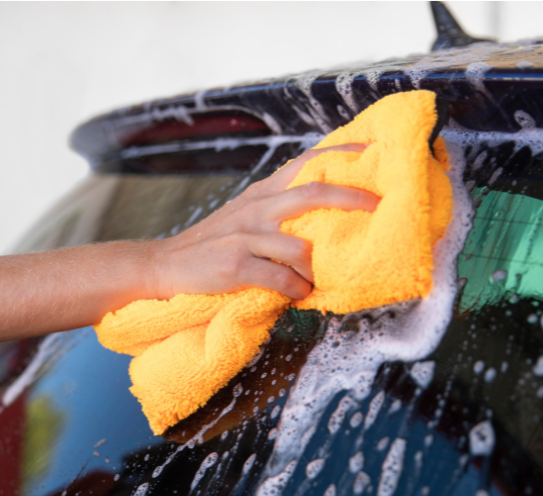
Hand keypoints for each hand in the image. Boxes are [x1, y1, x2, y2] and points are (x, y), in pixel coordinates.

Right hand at [151, 144, 378, 300]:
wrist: (163, 266)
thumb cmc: (213, 245)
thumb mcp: (246, 215)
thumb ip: (280, 209)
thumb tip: (328, 214)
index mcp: (262, 193)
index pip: (305, 163)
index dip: (341, 156)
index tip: (373, 153)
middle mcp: (256, 208)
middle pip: (312, 193)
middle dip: (351, 198)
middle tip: (379, 208)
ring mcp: (245, 237)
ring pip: (300, 245)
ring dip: (319, 267)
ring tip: (322, 280)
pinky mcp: (234, 266)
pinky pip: (279, 278)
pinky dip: (296, 289)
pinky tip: (298, 294)